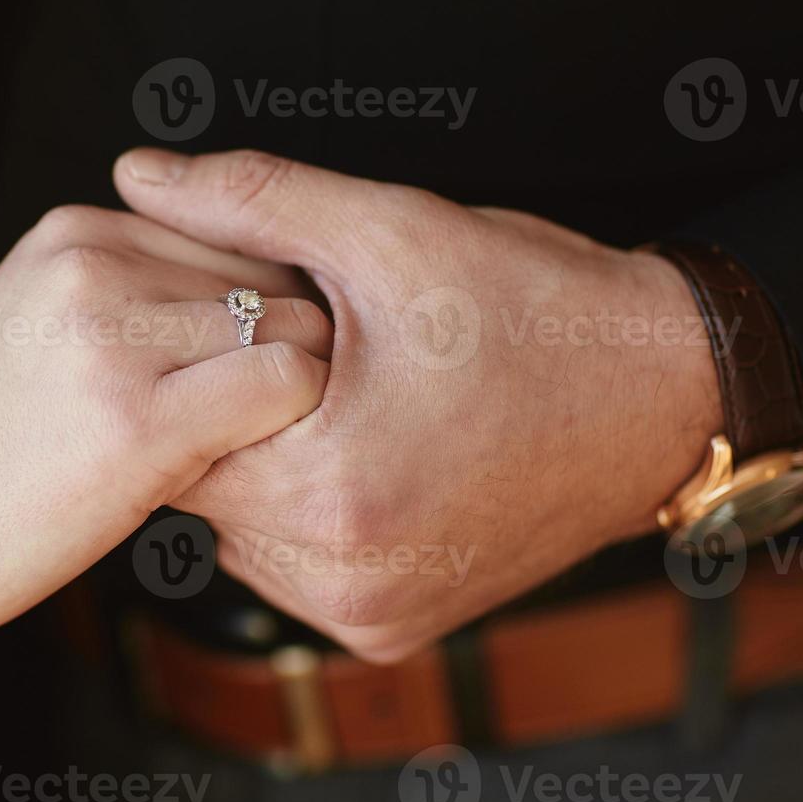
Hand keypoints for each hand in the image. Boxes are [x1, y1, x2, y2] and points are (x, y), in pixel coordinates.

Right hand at [0, 206, 331, 660]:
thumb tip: (243, 307)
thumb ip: (127, 290)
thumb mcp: (36, 320)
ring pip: (295, 330)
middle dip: (284, 351)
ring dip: (292, 396)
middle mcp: (100, 263)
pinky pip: (285, 387)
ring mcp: (117, 337)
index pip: (240, 240)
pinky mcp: (140, 420)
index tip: (242, 374)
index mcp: (79, 230)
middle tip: (250, 421)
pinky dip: (292, 428)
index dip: (262, 315)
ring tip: (237, 449)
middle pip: (276, 282)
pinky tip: (243, 467)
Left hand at [113, 149, 722, 662]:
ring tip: (337, 398)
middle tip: (299, 349)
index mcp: (332, 489)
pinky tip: (358, 451)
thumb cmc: (537, 310)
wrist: (664, 396)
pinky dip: (303, 511)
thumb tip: (138, 170)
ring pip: (242, 529)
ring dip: (263, 464)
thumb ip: (249, 198)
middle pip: (205, 482)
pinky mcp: (390, 630)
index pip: (177, 425)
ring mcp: (367, 616)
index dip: (198, 355)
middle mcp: (343, 579)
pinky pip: (292, 566)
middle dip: (230, 409)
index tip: (237, 313)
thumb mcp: (390, 230)